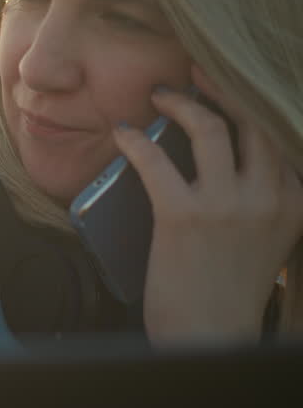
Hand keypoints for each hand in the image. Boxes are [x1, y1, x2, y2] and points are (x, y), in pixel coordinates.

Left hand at [113, 65, 302, 344]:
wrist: (209, 336)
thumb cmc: (226, 290)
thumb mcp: (266, 239)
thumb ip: (258, 200)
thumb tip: (223, 159)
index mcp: (294, 202)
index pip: (278, 136)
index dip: (250, 104)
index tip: (227, 85)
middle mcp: (268, 197)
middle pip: (251, 121)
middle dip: (222, 87)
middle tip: (196, 71)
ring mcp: (227, 205)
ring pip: (210, 130)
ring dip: (181, 104)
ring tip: (158, 96)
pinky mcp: (183, 217)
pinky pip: (156, 161)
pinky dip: (135, 141)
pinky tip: (122, 133)